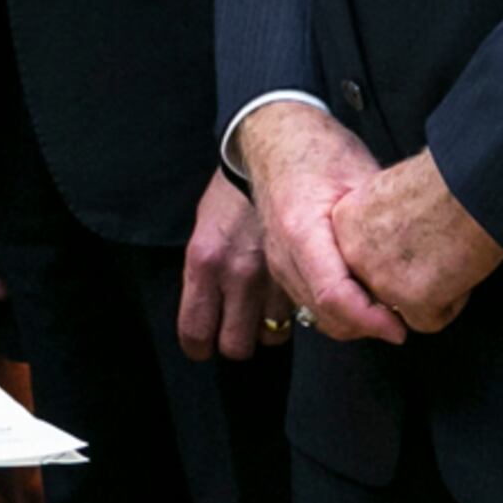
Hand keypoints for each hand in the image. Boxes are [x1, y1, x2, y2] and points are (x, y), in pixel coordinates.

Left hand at [174, 174, 286, 360]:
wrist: (273, 157)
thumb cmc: (231, 198)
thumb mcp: (203, 234)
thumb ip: (204, 276)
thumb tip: (205, 314)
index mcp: (205, 263)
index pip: (195, 331)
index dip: (198, 345)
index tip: (201, 345)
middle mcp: (238, 275)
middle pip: (235, 345)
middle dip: (234, 341)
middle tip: (235, 328)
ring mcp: (275, 277)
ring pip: (272, 335)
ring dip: (267, 329)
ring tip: (264, 312)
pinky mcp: (306, 274)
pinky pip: (299, 316)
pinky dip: (294, 314)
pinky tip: (288, 299)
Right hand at [236, 98, 406, 345]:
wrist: (275, 137)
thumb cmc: (316, 148)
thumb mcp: (361, 174)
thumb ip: (383, 219)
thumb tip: (423, 257)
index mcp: (301, 229)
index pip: (333, 295)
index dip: (370, 319)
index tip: (400, 328)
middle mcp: (283, 253)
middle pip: (325, 314)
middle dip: (367, 326)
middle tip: (405, 317)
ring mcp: (278, 262)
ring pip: (316, 315)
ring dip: (354, 320)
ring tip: (388, 307)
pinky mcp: (281, 266)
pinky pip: (310, 302)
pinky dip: (339, 309)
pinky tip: (365, 294)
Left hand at [332, 152, 502, 335]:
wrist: (476, 185)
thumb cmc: (449, 183)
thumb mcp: (393, 194)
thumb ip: (378, 225)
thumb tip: (388, 248)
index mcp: (345, 220)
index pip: (359, 260)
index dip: (394, 255)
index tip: (417, 239)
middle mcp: (352, 251)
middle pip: (376, 288)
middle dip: (407, 280)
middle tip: (437, 250)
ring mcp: (378, 278)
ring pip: (401, 307)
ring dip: (430, 290)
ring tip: (451, 254)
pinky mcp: (410, 300)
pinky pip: (429, 321)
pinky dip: (452, 301)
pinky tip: (461, 268)